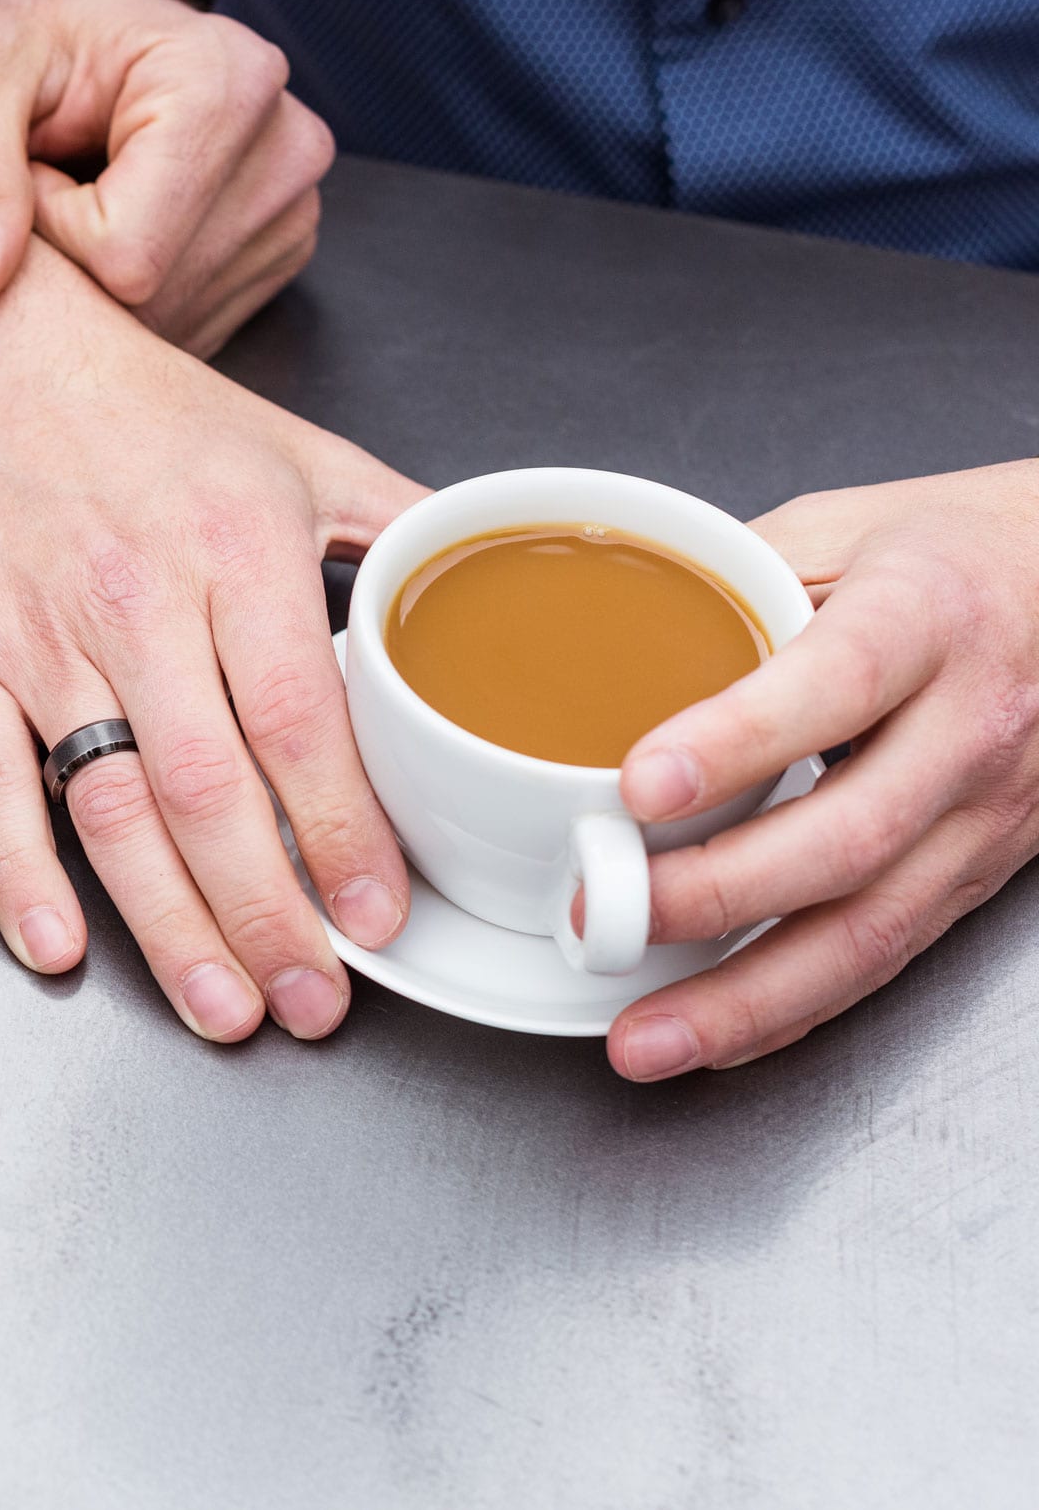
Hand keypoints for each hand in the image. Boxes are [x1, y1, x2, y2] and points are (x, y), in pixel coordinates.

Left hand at [0, 0, 333, 356]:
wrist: (68, 27)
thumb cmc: (21, 33)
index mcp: (227, 82)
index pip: (124, 255)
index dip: (46, 230)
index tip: (25, 167)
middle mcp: (284, 147)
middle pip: (153, 300)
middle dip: (71, 263)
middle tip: (45, 182)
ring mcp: (290, 209)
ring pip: (168, 323)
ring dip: (95, 282)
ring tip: (81, 194)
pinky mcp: (276, 255)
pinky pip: (185, 326)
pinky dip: (127, 296)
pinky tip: (113, 226)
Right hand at [0, 194, 420, 1041]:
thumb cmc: (147, 418)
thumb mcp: (296, 451)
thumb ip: (398, 532)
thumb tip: (506, 596)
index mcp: (232, 546)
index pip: (300, 719)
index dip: (343, 831)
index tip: (380, 914)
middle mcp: (135, 600)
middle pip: (209, 790)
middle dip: (269, 913)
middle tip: (316, 1004)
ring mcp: (41, 641)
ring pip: (110, 808)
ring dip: (169, 926)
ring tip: (225, 1007)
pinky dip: (20, 878)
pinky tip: (62, 952)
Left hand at [605, 461, 1038, 1079]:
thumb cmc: (949, 553)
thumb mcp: (838, 530)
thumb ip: (725, 583)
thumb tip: (583, 641)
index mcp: (926, 615)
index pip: (834, 683)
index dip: (738, 741)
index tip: (641, 786)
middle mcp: (969, 726)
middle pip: (848, 834)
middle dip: (713, 895)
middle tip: (600, 914)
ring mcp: (985, 814)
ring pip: (871, 927)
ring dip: (745, 997)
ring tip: (640, 1039)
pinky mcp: (980, 874)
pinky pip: (886, 955)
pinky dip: (792, 1007)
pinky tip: (714, 1036)